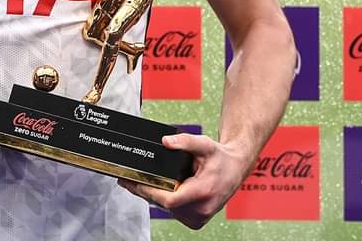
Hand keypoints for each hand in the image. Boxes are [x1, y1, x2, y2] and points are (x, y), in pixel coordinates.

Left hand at [117, 133, 246, 228]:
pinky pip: (174, 212)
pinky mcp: (196, 219)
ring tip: (135, 182)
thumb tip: (165, 142)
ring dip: (152, 197)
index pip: (170, 200)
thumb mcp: (204, 144)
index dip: (150, 192)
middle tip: (126, 180)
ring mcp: (199, 217)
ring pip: (168, 210)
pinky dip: (162, 201)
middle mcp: (202, 209)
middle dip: (144, 192)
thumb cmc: (220, 158)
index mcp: (203, 192)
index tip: (134, 182)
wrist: (235, 169)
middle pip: (165, 205)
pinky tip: (153, 189)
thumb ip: (184, 141)